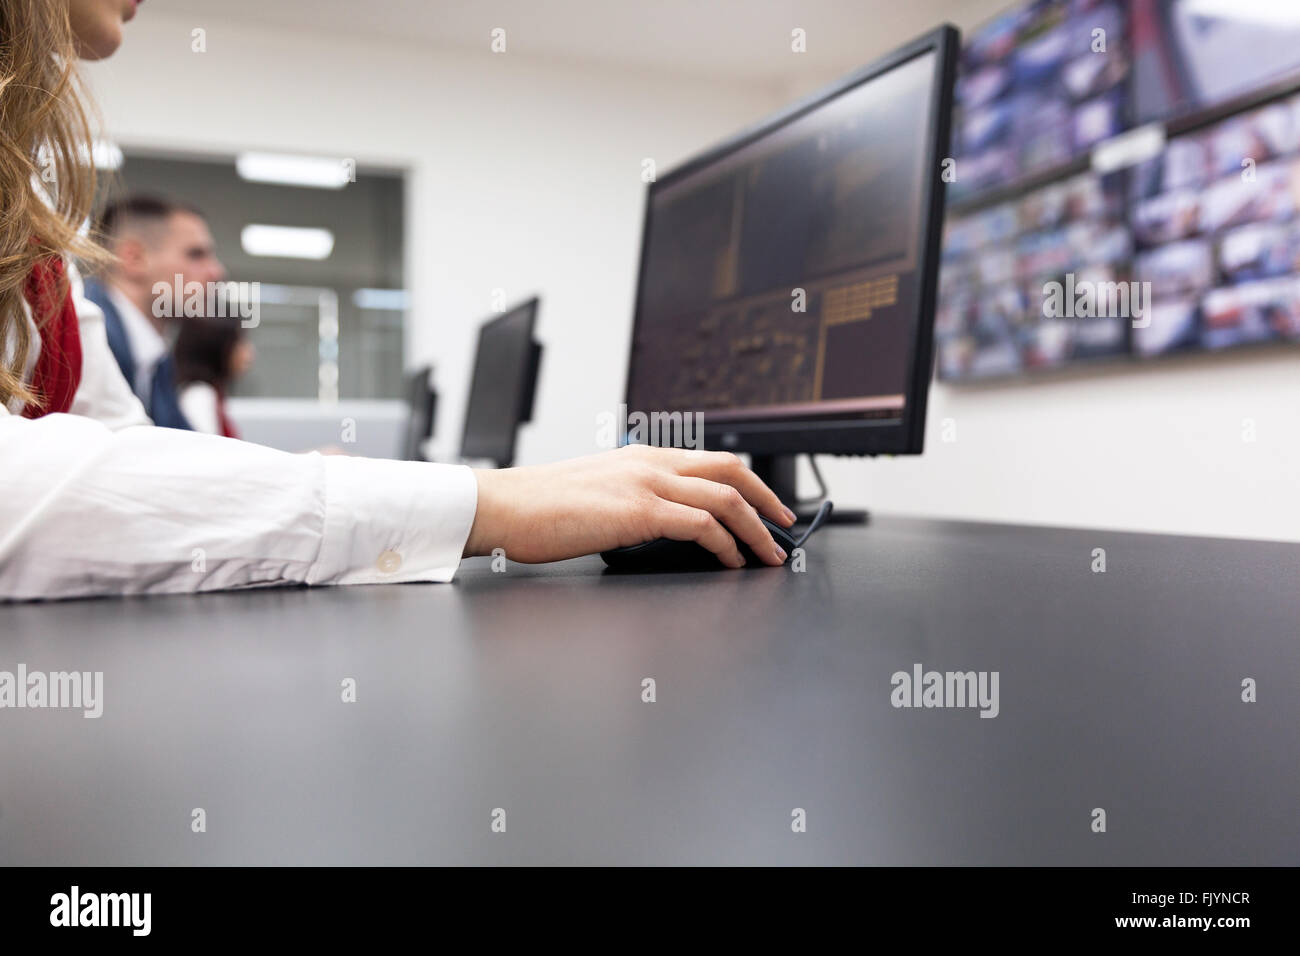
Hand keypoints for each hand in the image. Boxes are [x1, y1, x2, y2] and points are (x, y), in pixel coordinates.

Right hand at [464, 445, 796, 566]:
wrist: (502, 506)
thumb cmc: (538, 508)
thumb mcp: (597, 494)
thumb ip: (633, 500)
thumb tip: (661, 526)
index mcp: (642, 456)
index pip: (712, 461)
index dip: (749, 483)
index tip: (766, 506)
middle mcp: (651, 463)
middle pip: (731, 471)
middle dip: (768, 499)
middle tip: (786, 525)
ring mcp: (646, 484)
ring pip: (725, 498)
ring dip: (756, 528)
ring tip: (769, 554)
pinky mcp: (637, 511)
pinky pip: (701, 525)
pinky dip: (726, 544)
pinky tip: (732, 562)